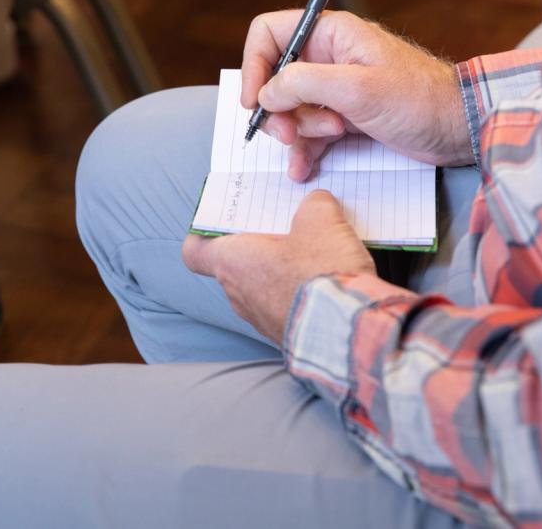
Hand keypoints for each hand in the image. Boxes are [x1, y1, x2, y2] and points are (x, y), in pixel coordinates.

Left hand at [181, 190, 375, 343]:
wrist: (346, 333)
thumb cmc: (319, 273)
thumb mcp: (320, 220)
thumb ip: (312, 205)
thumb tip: (315, 205)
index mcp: (233, 262)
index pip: (195, 251)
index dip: (205, 234)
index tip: (223, 222)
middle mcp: (238, 294)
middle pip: (236, 265)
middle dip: (260, 246)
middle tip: (287, 227)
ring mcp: (261, 320)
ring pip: (263, 287)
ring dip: (282, 271)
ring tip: (317, 254)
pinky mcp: (288, 335)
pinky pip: (287, 306)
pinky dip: (301, 294)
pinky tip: (329, 281)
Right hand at [242, 10, 471, 179]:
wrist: (459, 129)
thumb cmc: (419, 99)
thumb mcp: (358, 88)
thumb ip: (306, 84)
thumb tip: (266, 93)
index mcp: (331, 34)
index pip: (270, 34)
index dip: (254, 65)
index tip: (255, 102)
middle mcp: (329, 57)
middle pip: (276, 78)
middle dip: (280, 109)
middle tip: (292, 133)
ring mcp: (337, 89)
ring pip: (292, 109)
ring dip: (299, 131)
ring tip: (330, 137)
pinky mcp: (347, 117)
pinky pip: (311, 132)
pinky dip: (305, 150)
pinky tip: (303, 169)